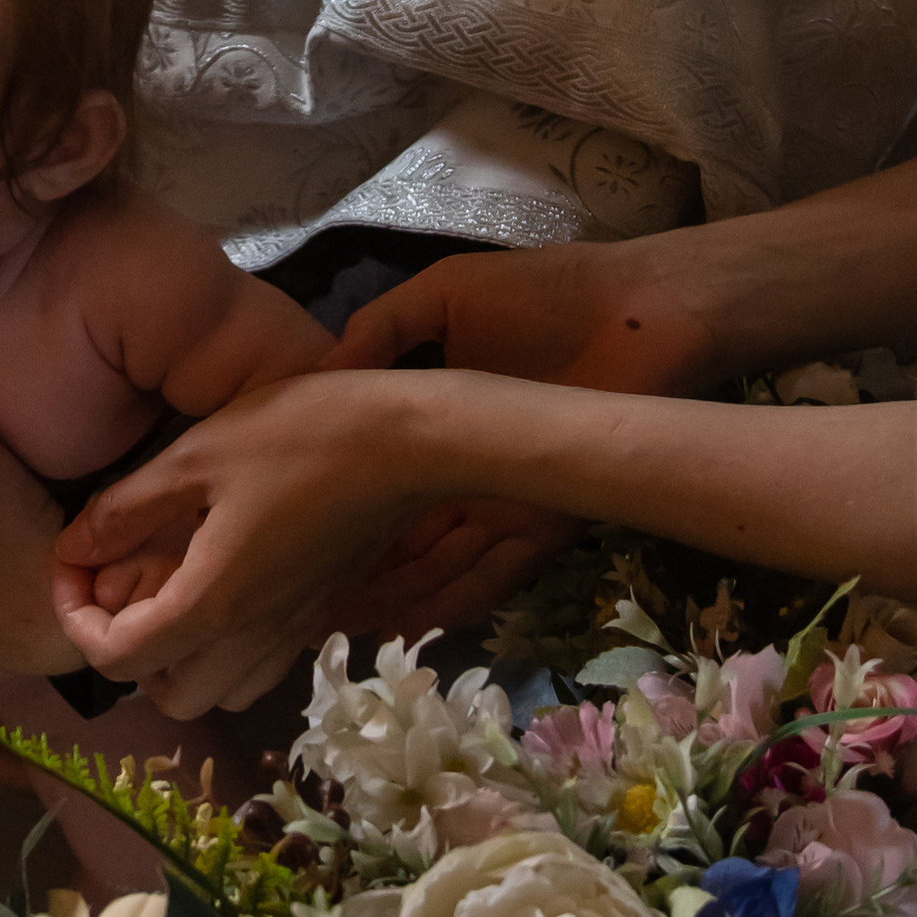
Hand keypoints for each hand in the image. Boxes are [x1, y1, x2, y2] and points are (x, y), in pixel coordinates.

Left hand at [54, 373, 434, 718]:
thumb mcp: (196, 457)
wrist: (410, 443)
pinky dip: (222, 653)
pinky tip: (221, 587)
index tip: (71, 566)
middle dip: (127, 653)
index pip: (116, 659)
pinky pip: (255, 669)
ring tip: (167, 589)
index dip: (75, 620)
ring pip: (215, 693)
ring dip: (176, 660)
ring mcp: (290, 636)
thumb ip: (126, 510)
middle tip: (119, 586)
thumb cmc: (299, 437)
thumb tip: (71, 548)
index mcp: (211, 605)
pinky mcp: (317, 620)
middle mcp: (249, 640)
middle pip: (164, 696)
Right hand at [326, 238, 722, 626]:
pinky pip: (490, 576)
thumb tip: (312, 374)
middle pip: (398, 534)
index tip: (276, 524)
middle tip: (290, 597)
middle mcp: (465, 470)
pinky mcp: (544, 525)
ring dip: (389, 594)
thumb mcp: (444, 294)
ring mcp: (503, 501)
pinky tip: (403, 622)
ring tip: (330, 621)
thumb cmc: (543, 296)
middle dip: (350, 566)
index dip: (329, 501)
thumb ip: (380, 327)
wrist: (640, 314)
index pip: (375, 475)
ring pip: (436, 565)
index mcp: (441, 418)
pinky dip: (449, 601)